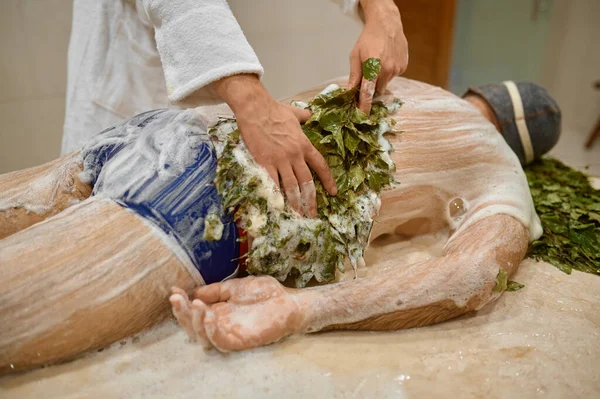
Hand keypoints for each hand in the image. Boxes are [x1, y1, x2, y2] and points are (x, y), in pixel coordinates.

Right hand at [169, 276, 305, 350]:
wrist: (290, 301)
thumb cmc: (266, 293)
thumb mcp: (236, 286)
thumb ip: (216, 290)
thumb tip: (194, 292)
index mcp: (217, 311)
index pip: (192, 312)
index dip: (181, 303)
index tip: (173, 290)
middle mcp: (220, 324)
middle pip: (192, 326)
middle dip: (181, 313)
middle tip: (176, 298)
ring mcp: (229, 333)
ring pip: (202, 337)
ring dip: (193, 322)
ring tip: (194, 304)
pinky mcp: (241, 341)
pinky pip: (220, 342)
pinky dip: (211, 331)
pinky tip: (208, 316)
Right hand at [213, 74, 336, 216]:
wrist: (255, 108)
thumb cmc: (274, 110)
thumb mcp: (294, 113)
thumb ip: (304, 117)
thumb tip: (310, 115)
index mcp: (304, 144)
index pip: (320, 165)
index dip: (328, 180)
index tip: (333, 192)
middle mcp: (295, 155)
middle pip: (306, 181)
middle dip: (311, 199)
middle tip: (313, 213)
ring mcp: (280, 160)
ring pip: (291, 186)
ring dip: (296, 202)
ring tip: (299, 215)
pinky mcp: (264, 162)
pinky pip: (272, 183)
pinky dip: (276, 196)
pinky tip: (279, 207)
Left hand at [349, 0, 407, 112]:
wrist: (387, 25)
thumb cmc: (368, 39)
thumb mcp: (355, 56)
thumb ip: (354, 75)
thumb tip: (350, 92)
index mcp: (372, 67)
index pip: (367, 93)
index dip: (364, 106)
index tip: (362, 116)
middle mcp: (387, 70)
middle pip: (377, 91)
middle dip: (370, 89)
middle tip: (366, 78)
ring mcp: (397, 69)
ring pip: (385, 84)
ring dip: (380, 80)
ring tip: (377, 64)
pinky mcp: (403, 67)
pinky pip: (393, 77)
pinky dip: (388, 73)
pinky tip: (385, 61)